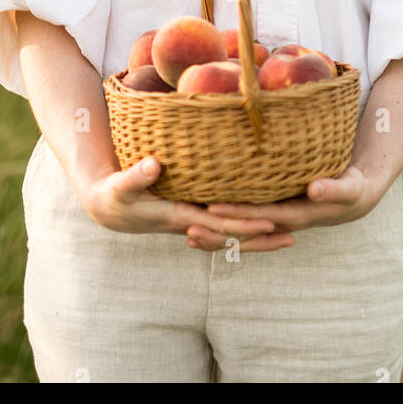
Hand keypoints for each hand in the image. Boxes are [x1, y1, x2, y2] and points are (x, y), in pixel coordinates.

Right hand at [78, 157, 292, 249]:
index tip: (270, 222)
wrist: (109, 209)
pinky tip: (263, 220)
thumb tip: (154, 165)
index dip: (244, 225)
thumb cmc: (114, 196)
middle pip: (232, 236)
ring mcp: (194, 220)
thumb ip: (135, 176)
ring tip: (288, 234)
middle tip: (293, 235)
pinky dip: (244, 226)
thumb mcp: (120, 186)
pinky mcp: (194, 214)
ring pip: (231, 234)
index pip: (218, 224)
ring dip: (257, 235)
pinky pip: (224, 224)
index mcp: (178, 217)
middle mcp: (192, 222)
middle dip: (261, 238)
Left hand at [183, 166, 384, 251]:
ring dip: (218, 237)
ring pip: (243, 235)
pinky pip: (247, 228)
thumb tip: (313, 189)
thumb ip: (333, 188)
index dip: (236, 213)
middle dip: (218, 233)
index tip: (211, 208)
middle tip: (188, 230)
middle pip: (245, 233)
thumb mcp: (349, 187)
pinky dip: (227, 229)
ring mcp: (276, 222)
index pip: (260, 216)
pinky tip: (206, 226)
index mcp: (296, 215)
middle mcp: (282, 223)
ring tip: (188, 236)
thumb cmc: (352, 188)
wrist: (354, 199)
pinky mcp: (273, 216)